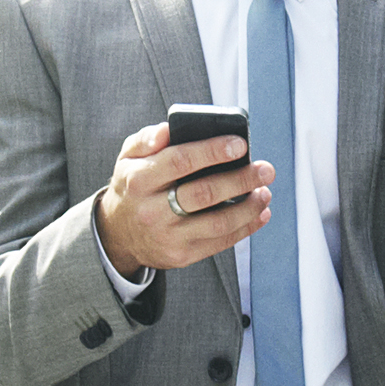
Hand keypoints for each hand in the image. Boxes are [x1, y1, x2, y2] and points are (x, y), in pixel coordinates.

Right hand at [94, 122, 268, 275]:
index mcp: (139, 179)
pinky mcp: (181, 256)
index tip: (240, 144)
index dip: (213, 151)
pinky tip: (260, 213)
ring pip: (218, 223)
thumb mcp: (128, 157)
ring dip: (249, 207)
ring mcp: (167, 236)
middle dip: (241, 180)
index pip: (180, 161)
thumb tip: (169, 129)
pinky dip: (246, 228)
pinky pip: (220, 242)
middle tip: (265, 169)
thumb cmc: (133, 186)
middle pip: (204, 193)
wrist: (119, 233)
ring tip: (265, 192)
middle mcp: (151, 210)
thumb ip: (147, 138)